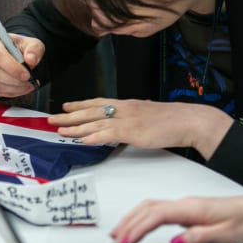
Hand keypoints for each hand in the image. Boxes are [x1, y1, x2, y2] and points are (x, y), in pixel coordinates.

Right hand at [0, 31, 42, 97]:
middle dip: (13, 80)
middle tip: (27, 82)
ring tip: (26, 86)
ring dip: (12, 88)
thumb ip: (34, 50)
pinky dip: (9, 92)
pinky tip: (19, 88)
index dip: (12, 67)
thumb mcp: (33, 44)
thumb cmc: (21, 48)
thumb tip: (31, 59)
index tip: (26, 74)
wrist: (16, 55)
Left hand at [50, 98, 232, 155]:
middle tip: (52, 118)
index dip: (80, 104)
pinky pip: (108, 134)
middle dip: (69, 115)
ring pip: (95, 123)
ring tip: (60, 130)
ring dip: (76, 127)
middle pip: (91, 111)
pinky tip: (82, 140)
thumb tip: (124, 127)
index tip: (66, 106)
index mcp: (128, 104)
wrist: (190, 120)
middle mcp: (124, 109)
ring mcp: (128, 119)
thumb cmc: (173, 120)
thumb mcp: (148, 116)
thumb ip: (133, 120)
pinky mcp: (133, 131)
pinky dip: (94, 137)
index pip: (98, 102)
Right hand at [109, 192, 242, 242]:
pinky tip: (134, 229)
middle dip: (126, 226)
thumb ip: (199, 238)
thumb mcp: (226, 235)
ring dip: (129, 221)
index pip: (155, 217)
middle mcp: (182, 204)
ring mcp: (181, 206)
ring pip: (146, 209)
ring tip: (116, 238)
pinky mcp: (182, 210)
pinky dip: (138, 219)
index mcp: (190, 209)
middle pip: (144, 210)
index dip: (136, 229)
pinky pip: (153, 211)